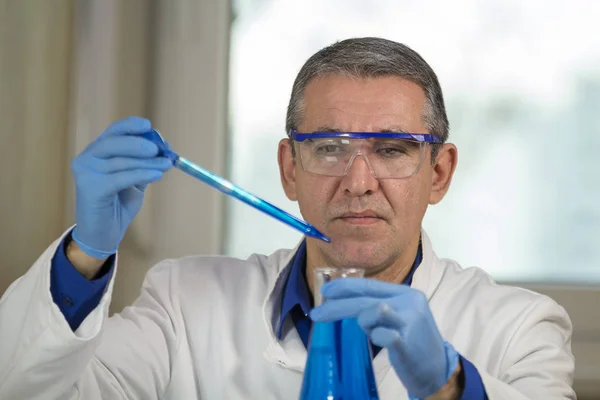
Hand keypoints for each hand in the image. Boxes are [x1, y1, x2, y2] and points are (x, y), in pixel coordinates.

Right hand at [71, 116, 172, 258]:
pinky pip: (121, 177)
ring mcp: (86, 173)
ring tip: (167, 164)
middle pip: (114, 142)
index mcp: (97, 152)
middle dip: (140, 144)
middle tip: (161, 149)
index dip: (130, 126)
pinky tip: (157, 175)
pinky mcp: (90, 188)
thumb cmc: (117, 205)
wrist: (103, 234)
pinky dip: (141, 174)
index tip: (149, 126)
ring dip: (148, 162)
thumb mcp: (134, 180)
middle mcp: (87, 159)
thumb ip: (144, 164)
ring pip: (121, 161)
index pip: (113, 132)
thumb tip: (164, 148)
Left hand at [310, 278, 459, 398]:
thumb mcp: (400, 316)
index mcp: (406, 293)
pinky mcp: (408, 342)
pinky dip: (375, 338)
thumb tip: (344, 302)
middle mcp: (409, 302)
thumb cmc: (413, 342)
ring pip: (373, 311)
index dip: (345, 286)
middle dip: (337, 306)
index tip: (325, 290)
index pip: (370, 285)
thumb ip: (378, 306)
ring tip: (370, 334)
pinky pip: (383, 336)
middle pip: (366, 299)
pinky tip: (378, 342)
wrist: (438, 369)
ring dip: (363, 323)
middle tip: (317, 314)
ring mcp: (410, 321)